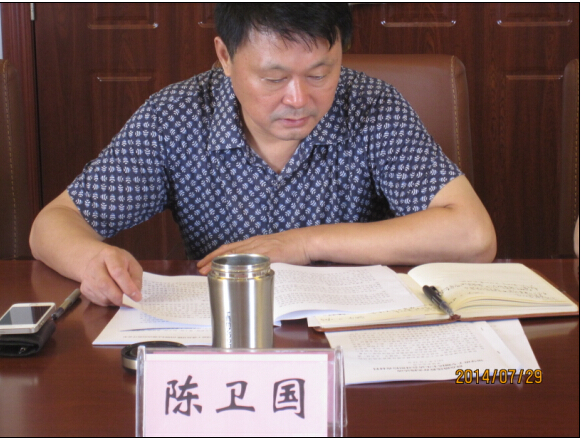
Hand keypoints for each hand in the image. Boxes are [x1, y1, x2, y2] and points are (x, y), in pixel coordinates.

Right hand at [79, 246, 142, 305]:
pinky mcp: (84, 289)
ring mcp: (87, 277)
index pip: (117, 271)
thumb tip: (135, 295)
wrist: (99, 261)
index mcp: (109, 254)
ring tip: (124, 298)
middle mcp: (94, 265)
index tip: (137, 297)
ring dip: (115, 301)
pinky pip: (98, 301)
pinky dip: (109, 302)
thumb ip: (136, 279)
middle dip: (120, 297)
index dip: (128, 286)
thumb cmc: (120, 262)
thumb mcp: (132, 265)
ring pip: (101, 295)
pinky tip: (114, 296)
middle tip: (131, 303)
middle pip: (105, 285)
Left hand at [197, 228, 312, 274]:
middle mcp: (255, 244)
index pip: (230, 248)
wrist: (307, 241)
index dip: (215, 255)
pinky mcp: (271, 254)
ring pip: (236, 254)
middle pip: (228, 251)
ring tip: (209, 270)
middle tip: (199, 268)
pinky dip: (241, 266)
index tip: (203, 263)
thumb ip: (262, 260)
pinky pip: (253, 260)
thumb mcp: (273, 253)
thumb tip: (254, 273)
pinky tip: (232, 272)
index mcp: (254, 244)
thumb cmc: (292, 248)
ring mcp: (262, 248)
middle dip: (212, 259)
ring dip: (220, 263)